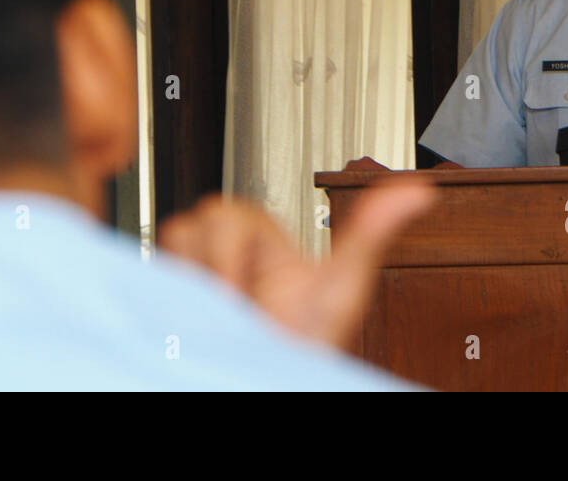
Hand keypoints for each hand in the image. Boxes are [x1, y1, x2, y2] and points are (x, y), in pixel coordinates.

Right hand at [158, 178, 435, 350]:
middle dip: (214, 272)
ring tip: (221, 316)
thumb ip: (370, 230)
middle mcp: (218, 246)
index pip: (224, 213)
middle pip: (191, 227)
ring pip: (170, 252)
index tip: (250, 286)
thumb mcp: (343, 282)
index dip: (233, 250)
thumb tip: (418, 192)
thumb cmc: (306, 339)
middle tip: (236, 307)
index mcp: (253, 232)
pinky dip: (168, 302)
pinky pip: (148, 278)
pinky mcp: (167, 295)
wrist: (273, 376)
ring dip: (194, 288)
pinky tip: (195, 323)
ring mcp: (192, 271)